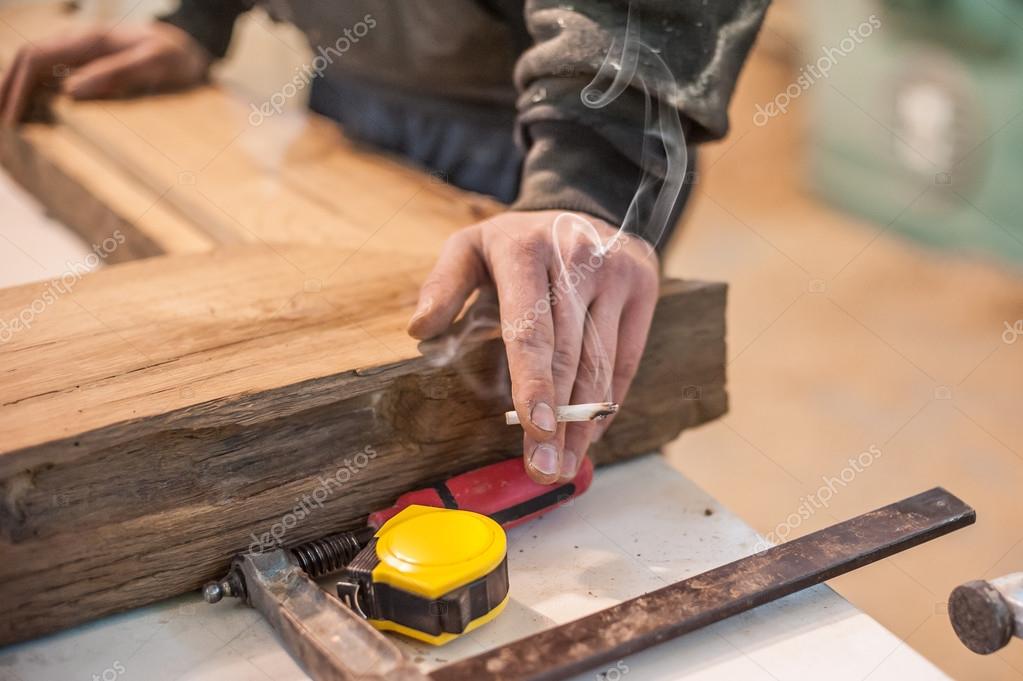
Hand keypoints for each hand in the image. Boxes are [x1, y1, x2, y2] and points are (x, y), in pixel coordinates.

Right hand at [1, 22, 209, 125]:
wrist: (192, 49)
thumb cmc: (176, 57)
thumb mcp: (155, 63)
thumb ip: (117, 73)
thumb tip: (71, 92)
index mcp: (88, 41)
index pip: (35, 59)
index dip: (15, 87)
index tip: (10, 118)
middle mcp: (78, 43)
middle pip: (26, 62)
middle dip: (6, 90)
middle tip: (2, 126)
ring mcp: (81, 54)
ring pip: (35, 69)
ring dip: (16, 91)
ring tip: (10, 124)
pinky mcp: (89, 66)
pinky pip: (52, 77)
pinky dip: (36, 95)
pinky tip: (33, 118)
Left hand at [408, 210, 659, 483]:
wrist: (582, 203)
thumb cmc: (515, 242)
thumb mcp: (470, 246)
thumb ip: (443, 285)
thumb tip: (419, 330)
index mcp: (525, 250)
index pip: (530, 326)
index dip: (534, 381)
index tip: (534, 427)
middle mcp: (577, 258)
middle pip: (569, 354)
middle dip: (558, 419)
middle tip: (544, 470)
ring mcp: (616, 272)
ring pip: (601, 362)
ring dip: (583, 422)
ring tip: (564, 465)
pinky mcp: (643, 287)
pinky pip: (627, 358)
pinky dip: (607, 402)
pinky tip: (588, 434)